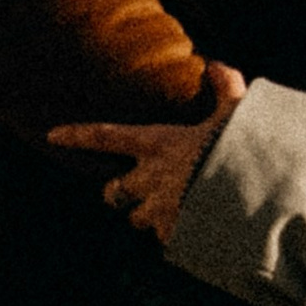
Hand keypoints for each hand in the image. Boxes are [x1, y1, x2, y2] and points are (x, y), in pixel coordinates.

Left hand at [51, 63, 245, 243]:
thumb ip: (226, 88)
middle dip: (117, 192)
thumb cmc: (240, 152)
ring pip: (138, 219)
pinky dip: (176, 234)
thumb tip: (215, 65)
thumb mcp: (236, 114)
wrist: (252, 203)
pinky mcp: (176, 238)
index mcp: (158, 145)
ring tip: (171, 211)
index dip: (78, 135)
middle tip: (127, 189)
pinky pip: (166, 239)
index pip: (107, 137)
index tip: (53, 135)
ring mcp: (161, 212)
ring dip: (148, 216)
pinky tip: (196, 228)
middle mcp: (151, 180)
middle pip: (114, 192)